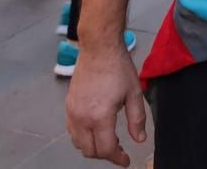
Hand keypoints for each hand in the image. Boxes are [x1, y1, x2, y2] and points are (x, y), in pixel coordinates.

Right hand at [67, 46, 147, 165]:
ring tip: (108, 139)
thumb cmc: (118, 68)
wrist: (99, 49)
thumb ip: (137, 120)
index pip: (106, 149)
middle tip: (119, 150)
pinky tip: (95, 130)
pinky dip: (82, 137)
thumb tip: (139, 139)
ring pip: (78, 144)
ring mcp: (72, 113)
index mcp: (100, 116)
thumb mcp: (134, 94)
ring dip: (93, 147)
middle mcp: (82, 118)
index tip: (126, 161)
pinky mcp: (67, 107)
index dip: (118, 159)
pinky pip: (72, 132)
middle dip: (105, 155)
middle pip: (90, 151)